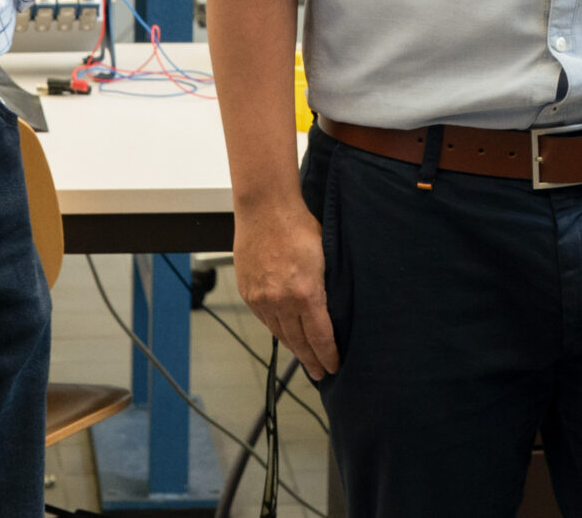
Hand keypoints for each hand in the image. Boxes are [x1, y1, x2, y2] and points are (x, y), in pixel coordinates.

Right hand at [233, 197, 339, 380]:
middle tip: (321, 374)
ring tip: (304, 359)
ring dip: (293, 348)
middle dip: (311, 360)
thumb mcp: (325, 256)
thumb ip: (326, 285)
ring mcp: (261, 298)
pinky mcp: (248, 292)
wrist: (265, 208)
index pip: (320, 336)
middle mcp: (281, 301)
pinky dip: (276, 329)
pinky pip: (264, 319)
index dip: (328, 355)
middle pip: (298, 341)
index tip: (333, 366)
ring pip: (280, 333)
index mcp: (306, 293)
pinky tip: (285, 335)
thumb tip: (333, 307)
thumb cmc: (299, 225)